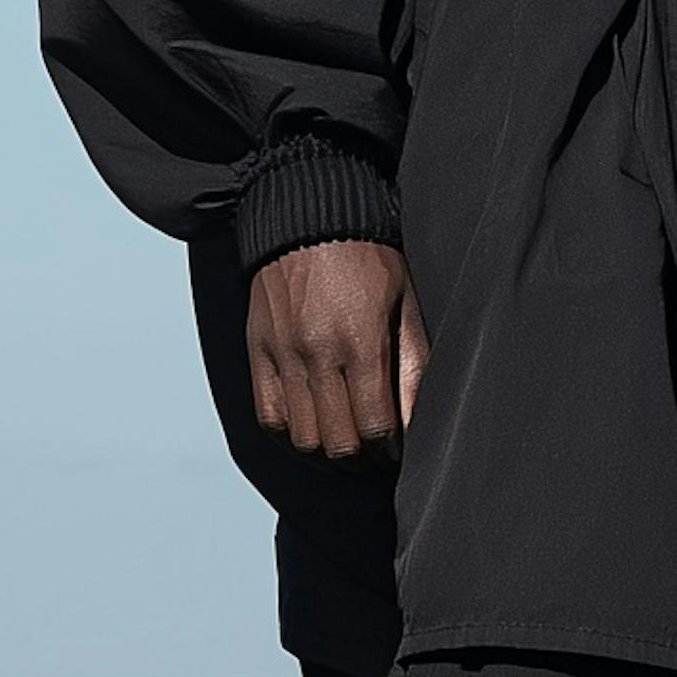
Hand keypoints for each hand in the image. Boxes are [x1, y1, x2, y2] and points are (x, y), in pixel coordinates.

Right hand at [248, 242, 429, 460]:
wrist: (308, 216)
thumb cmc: (365, 255)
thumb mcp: (406, 301)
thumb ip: (413, 362)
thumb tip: (418, 417)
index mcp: (361, 341)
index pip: (376, 425)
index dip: (391, 450)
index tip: (398, 450)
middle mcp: (317, 354)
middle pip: (338, 442)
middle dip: (363, 459)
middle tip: (376, 454)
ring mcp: (283, 355)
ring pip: (302, 438)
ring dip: (328, 454)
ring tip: (346, 448)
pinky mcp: (259, 352)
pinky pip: (269, 416)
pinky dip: (292, 436)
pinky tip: (312, 432)